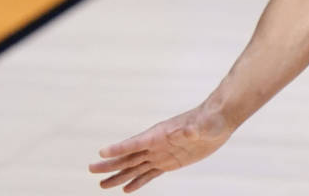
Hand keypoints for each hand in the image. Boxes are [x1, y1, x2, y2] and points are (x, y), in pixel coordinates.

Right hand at [88, 105, 231, 191]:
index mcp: (160, 134)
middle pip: (128, 156)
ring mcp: (161, 154)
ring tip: (101, 185)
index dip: (119, 147)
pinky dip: (137, 182)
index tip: (101, 152)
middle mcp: (156, 144)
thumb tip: (186, 131)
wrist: (218, 120)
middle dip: (109, 163)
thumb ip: (194, 129)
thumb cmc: (210, 119)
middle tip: (90, 169)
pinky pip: (149, 174)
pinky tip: (125, 189)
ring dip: (118, 176)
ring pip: (134, 167)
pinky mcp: (170, 163)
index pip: (136, 142)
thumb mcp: (204, 124)